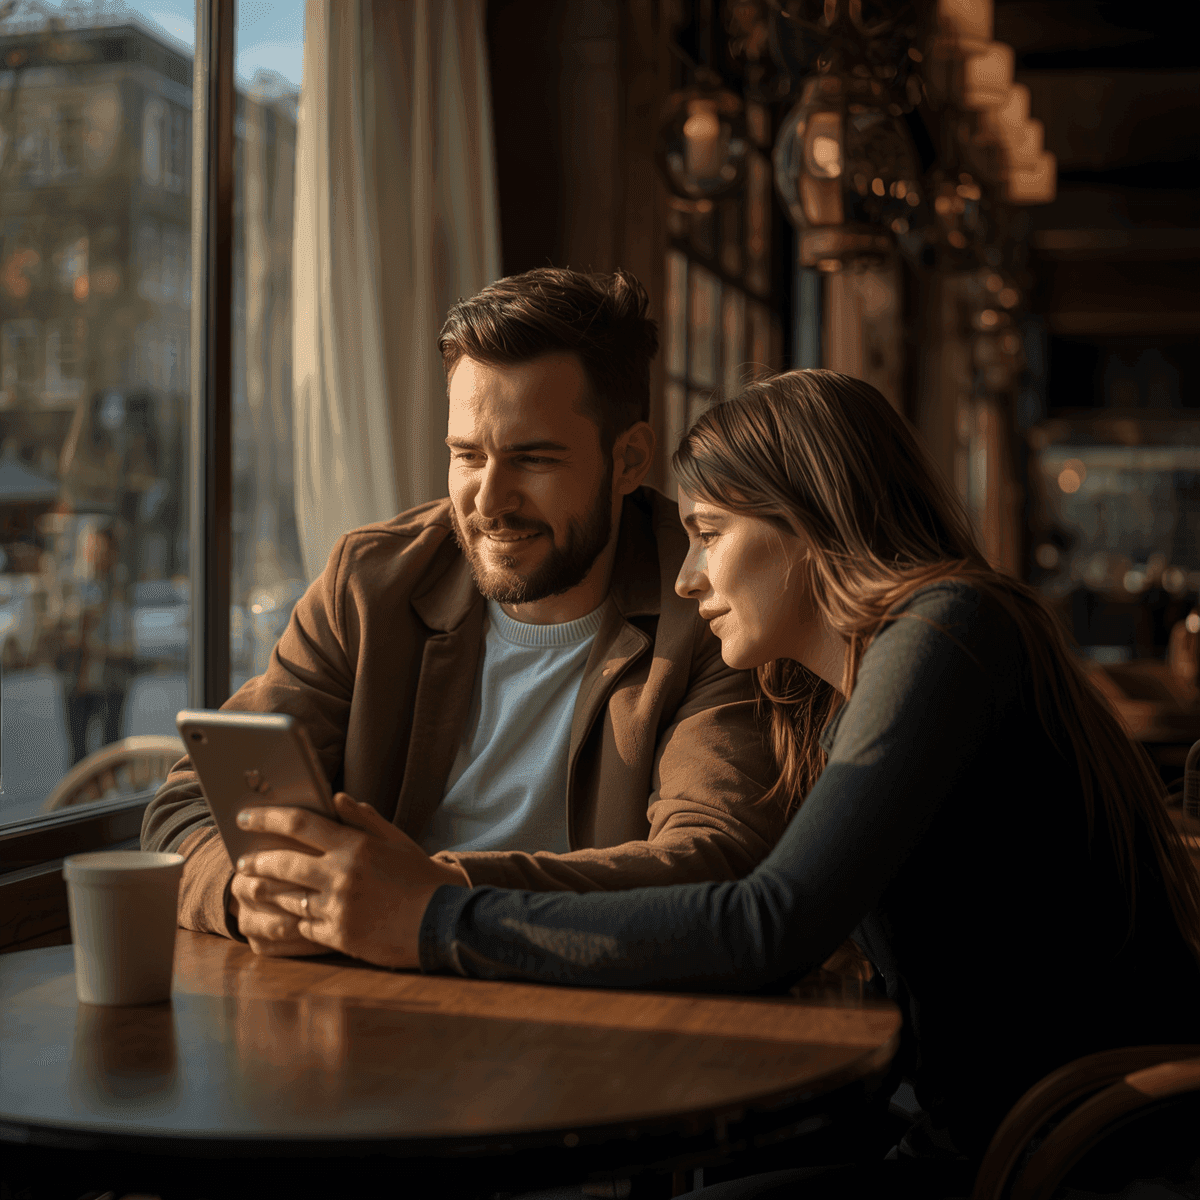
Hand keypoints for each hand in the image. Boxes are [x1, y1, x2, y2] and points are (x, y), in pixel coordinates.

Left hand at [233, 793, 468, 968]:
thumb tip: (336, 799)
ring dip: (264, 891)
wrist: (442, 922)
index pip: (299, 823)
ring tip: (251, 888)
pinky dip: (290, 919)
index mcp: (355, 846)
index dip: (267, 818)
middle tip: (242, 860)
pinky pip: (301, 926)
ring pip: (284, 897)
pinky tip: (281, 916)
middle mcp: (341, 875)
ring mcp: (337, 908)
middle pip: (281, 862)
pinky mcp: (338, 936)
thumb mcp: (396, 841)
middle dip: (255, 860)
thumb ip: (363, 819)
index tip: (245, 817)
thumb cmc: (421, 878)